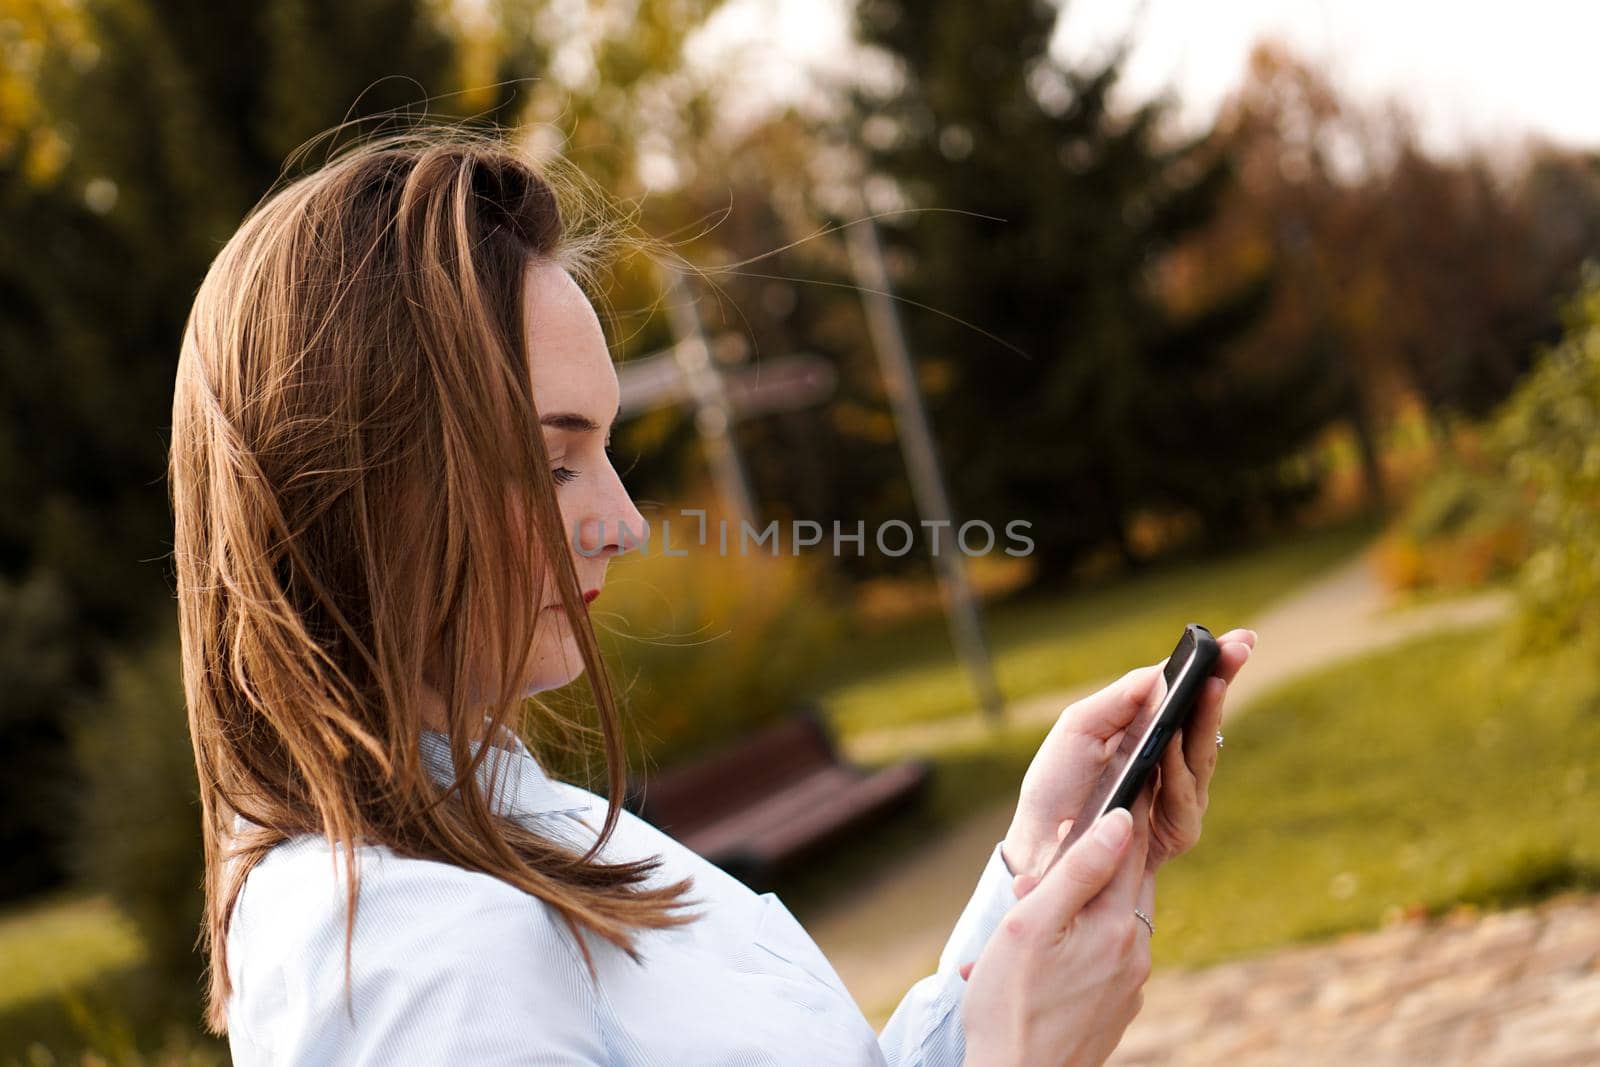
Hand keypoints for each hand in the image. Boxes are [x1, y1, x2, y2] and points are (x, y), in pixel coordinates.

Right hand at [960, 790, 1156, 1066]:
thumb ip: (1078, 871)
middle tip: (1068, 843)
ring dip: (1080, 906)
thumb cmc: (1011, 1005)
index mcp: (1116, 925)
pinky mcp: (1118, 1007)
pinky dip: (1077, 943)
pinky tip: (1038, 958)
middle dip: (1100, 858)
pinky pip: (1103, 957)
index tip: (1134, 770)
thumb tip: (1121, 822)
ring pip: (1113, 921)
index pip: (1130, 847)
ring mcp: (1130, 984)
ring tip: (1029, 913)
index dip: (1129, 806)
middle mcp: (1135, 953)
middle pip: (1128, 882)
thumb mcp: (1030, 925)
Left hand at [1001, 629, 1255, 879]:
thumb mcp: (1081, 728)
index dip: (1213, 668)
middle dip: (1222, 681)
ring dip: (1206, 717)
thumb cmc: (1058, 784)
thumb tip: (1161, 669)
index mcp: (1145, 730)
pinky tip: (1171, 745)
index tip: (1239, 638)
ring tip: (1209, 683)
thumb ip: (1122, 699)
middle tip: (1238, 649)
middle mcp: (1169, 760)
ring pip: (1202, 754)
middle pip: (1204, 718)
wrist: (1038, 843)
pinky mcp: (1176, 831)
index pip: (1186, 695)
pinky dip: (1176, 770)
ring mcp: (1177, 796)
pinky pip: (1184, 797)